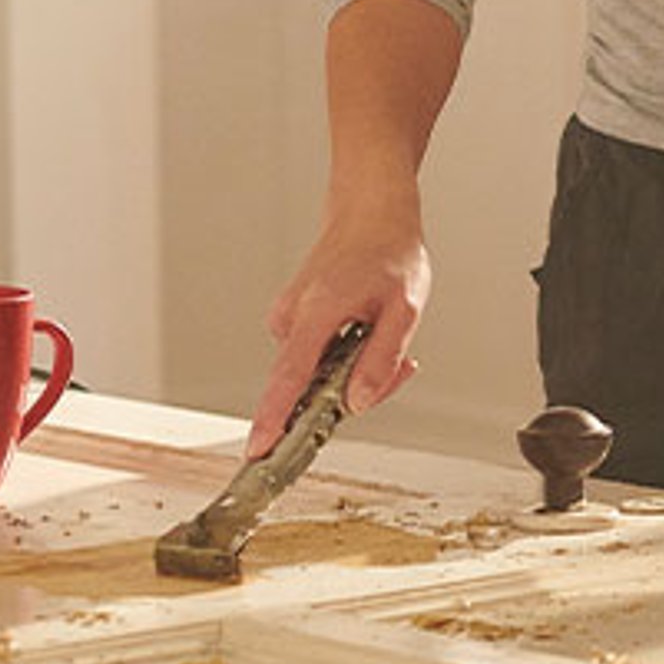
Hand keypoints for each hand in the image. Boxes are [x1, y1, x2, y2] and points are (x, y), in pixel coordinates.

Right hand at [246, 205, 429, 457]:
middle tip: (400, 366)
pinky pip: (314, 357)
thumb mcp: (405, 309)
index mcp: (317, 313)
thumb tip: (356, 403)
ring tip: (387, 334)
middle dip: (351, 392)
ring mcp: (288, 318)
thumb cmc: (389, 252)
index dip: (274, 419)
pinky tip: (366, 332)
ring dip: (352, 371)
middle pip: (308, 385)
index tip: (258, 450)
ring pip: (315, 372)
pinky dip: (342, 357)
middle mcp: (292, 318)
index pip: (289, 379)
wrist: (370, 213)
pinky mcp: (292, 321)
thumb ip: (380, 360)